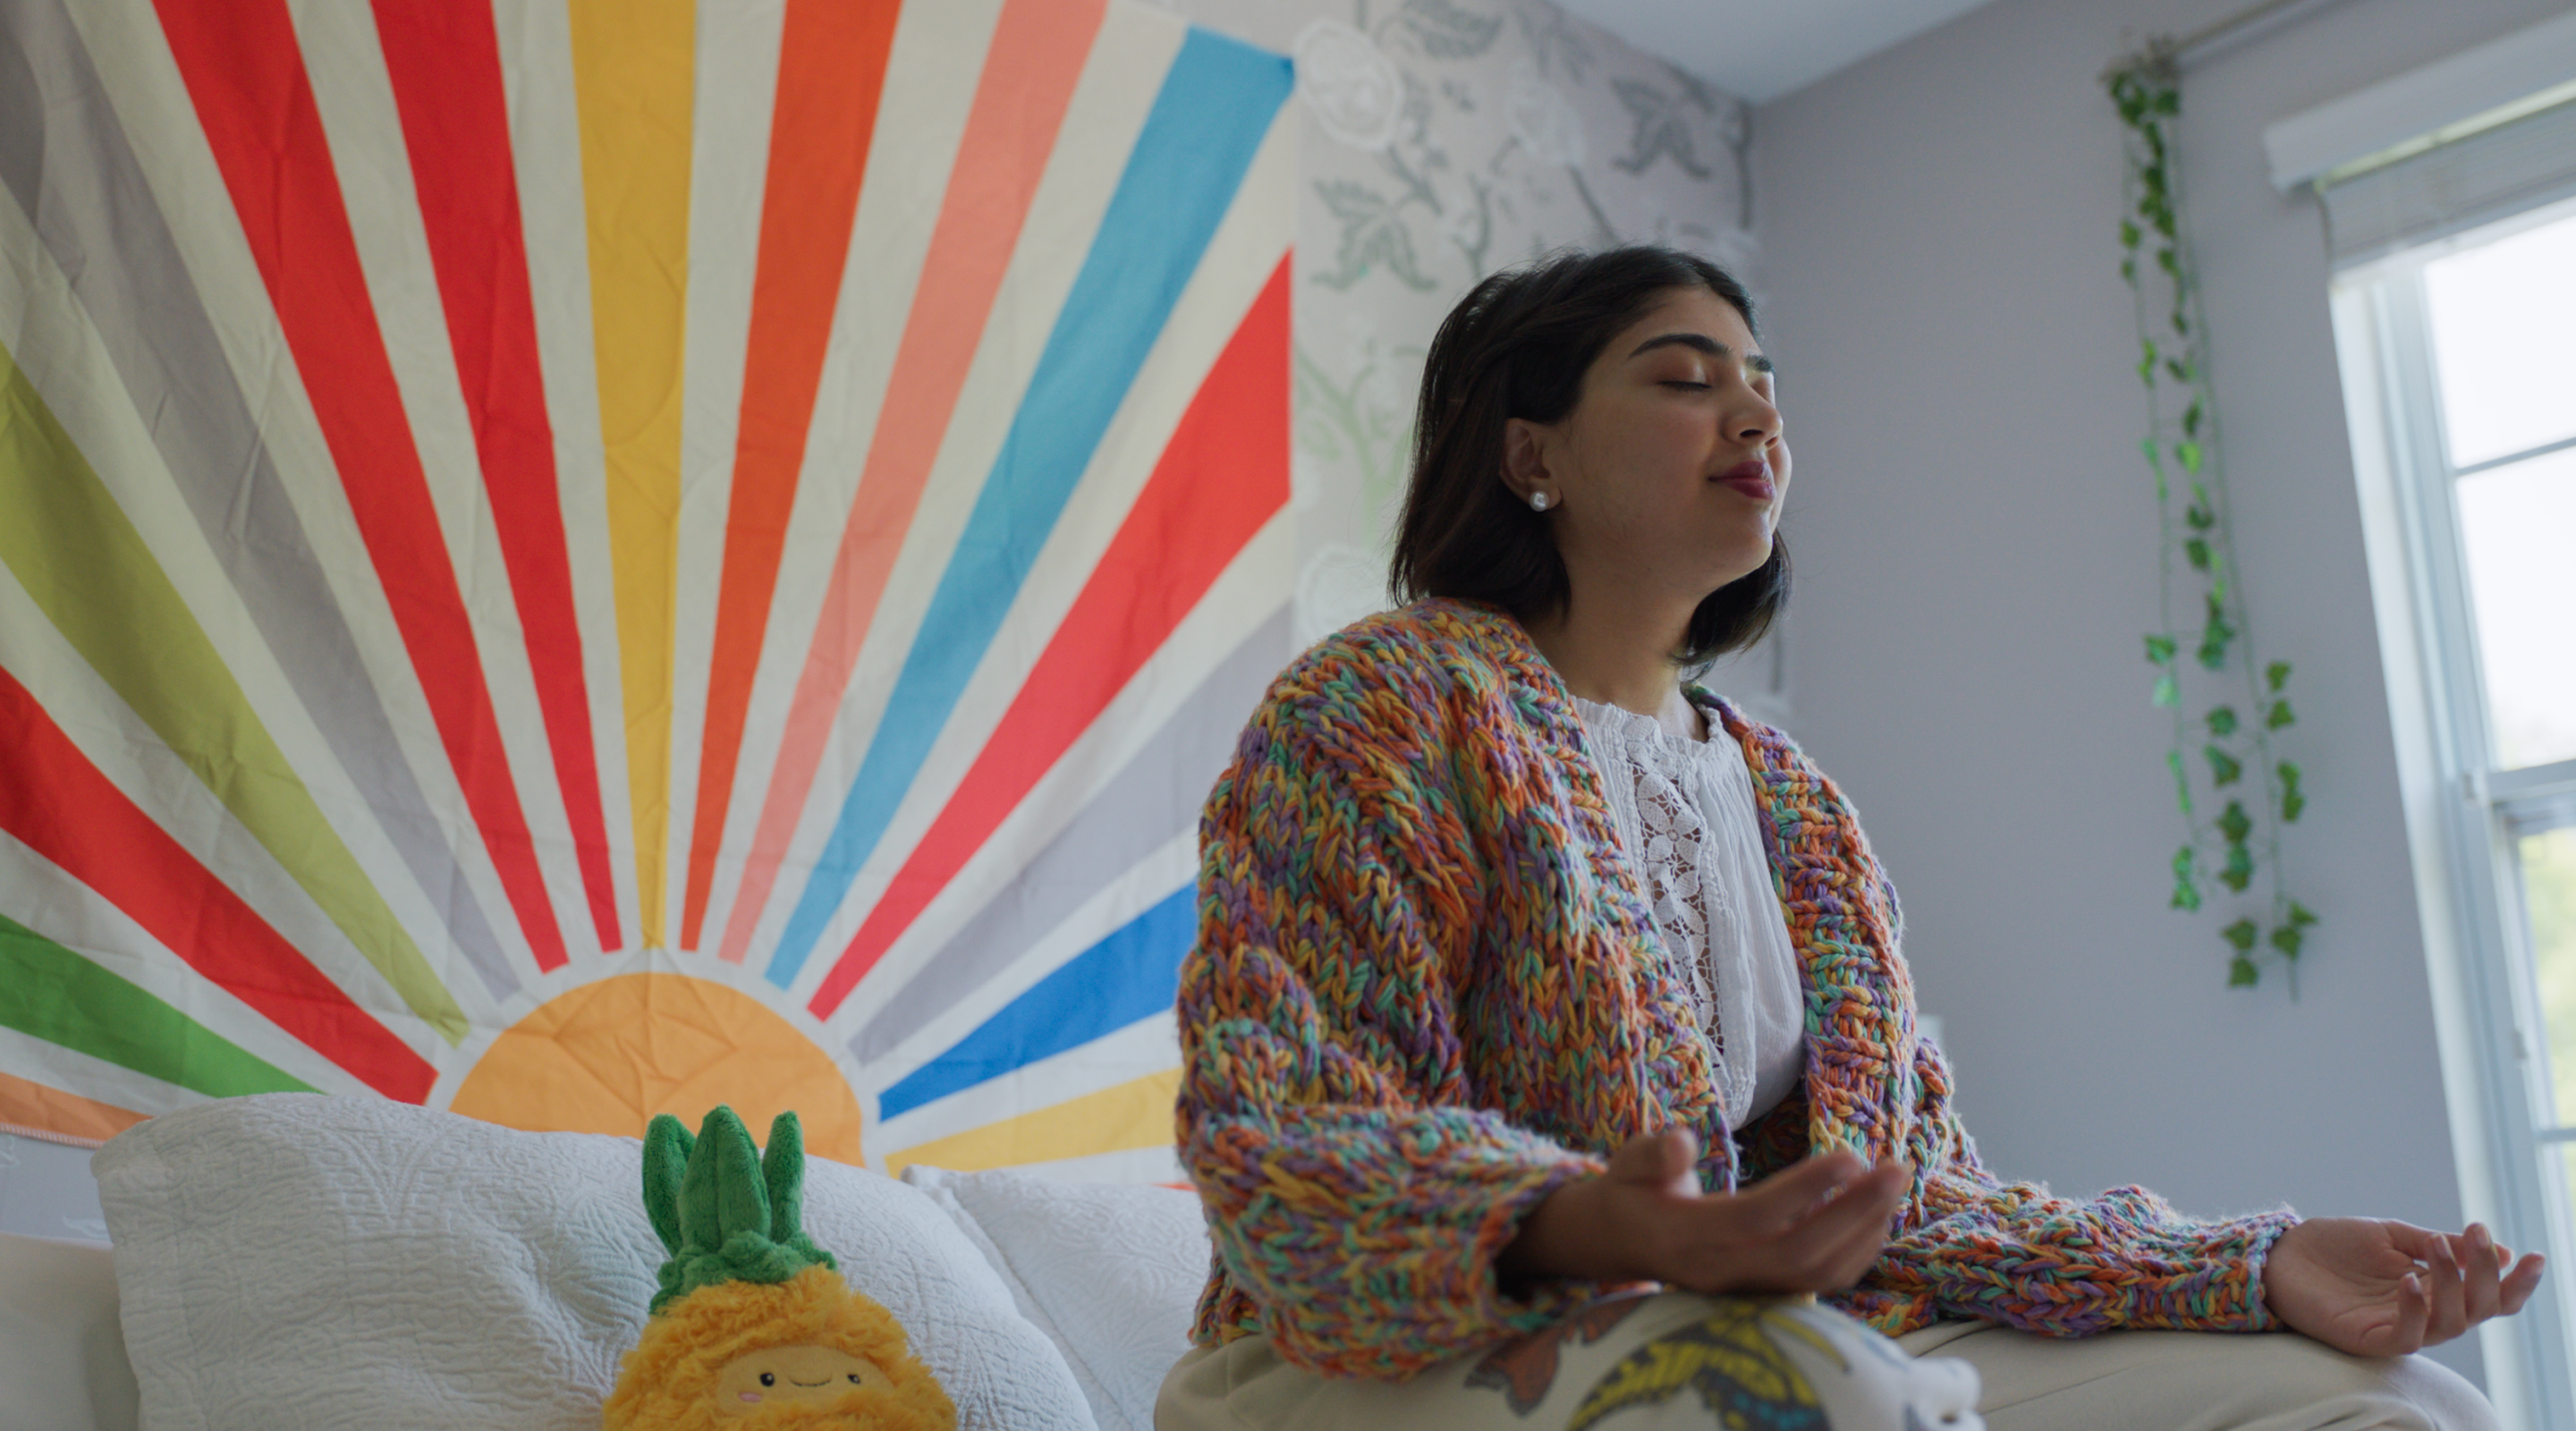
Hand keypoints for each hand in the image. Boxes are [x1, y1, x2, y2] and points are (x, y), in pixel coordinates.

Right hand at [1501, 1129, 1908, 1295]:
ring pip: (1818, 1273)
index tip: (1850, 1156)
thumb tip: (1680, 1142)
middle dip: (1856, 1213)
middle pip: (1802, 1252)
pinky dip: (1856, 1252)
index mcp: (1688, 1238)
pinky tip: (1876, 1215)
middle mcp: (1722, 1272)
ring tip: (1893, 1184)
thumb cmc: (1630, 1193)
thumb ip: (1651, 1154)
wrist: (1621, 1244)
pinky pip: (1819, 1281)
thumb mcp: (1625, 1164)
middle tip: (1896, 1168)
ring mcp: (1746, 1288)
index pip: (1758, 1218)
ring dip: (1865, 1232)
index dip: (1806, 1190)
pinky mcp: (1764, 1291)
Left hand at [2262, 1217, 2545, 1355]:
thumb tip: (2502, 1250)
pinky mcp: (2370, 1339)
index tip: (2533, 1255)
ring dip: (2452, 1283)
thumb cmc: (2335, 1245)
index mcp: (2436, 1288)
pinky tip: (2409, 1279)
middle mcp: (2425, 1312)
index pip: (2489, 1296)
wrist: (2282, 1253)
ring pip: (2450, 1323)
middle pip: (2479, 1310)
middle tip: (2479, 1237)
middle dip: (2488, 1275)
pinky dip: (2414, 1310)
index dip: (2515, 1282)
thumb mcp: (2392, 1235)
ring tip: (2439, 1247)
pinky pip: (2406, 1337)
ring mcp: (2398, 1327)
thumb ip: (2441, 1245)